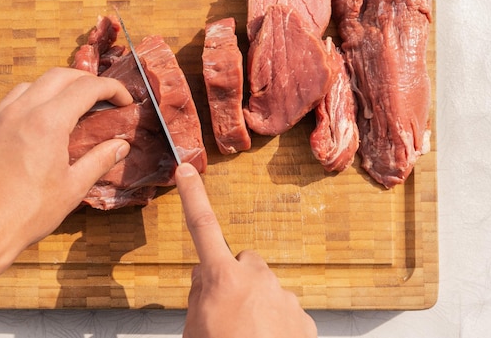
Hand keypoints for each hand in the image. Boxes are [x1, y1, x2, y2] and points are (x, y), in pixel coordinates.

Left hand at [0, 67, 133, 276]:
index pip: (86, 88)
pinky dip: (31, 101)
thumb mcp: (72, 189)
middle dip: (86, 81)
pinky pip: (10, 102)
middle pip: (59, 76)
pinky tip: (38, 124)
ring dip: (56, 88)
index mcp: (47, 123)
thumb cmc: (26, 214)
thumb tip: (120, 146)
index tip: (124, 100)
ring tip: (71, 108)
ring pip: (32, 85)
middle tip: (103, 98)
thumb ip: (99, 160)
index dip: (111, 89)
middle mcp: (20, 111)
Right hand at [175, 163, 316, 337]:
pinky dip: (275, 325)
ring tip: (246, 336)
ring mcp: (284, 298)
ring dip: (256, 305)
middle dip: (235, 278)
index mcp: (222, 279)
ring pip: (265, 289)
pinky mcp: (303, 319)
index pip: (202, 227)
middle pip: (242, 263)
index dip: (193, 196)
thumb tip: (204, 276)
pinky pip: (284, 310)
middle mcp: (257, 279)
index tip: (187, 170)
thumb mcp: (193, 331)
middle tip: (225, 312)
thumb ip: (198, 296)